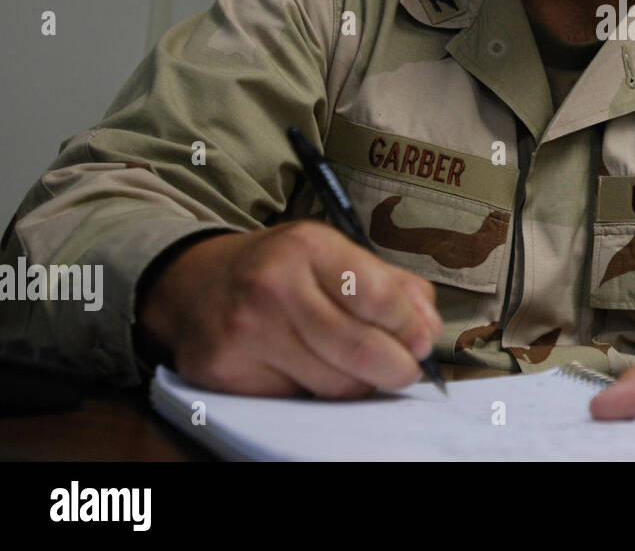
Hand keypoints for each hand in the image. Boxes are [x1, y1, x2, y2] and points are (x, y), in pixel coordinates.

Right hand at [136, 221, 440, 396]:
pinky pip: (297, 400)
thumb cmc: (280, 270)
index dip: (410, 327)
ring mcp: (245, 332)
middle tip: (405, 370)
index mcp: (308, 247)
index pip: (379, 297)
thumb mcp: (336, 255)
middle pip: (360, 349)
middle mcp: (273, 285)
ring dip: (358, 383)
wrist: (194, 284)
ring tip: (356, 367)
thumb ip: (392, 287)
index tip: (420, 341)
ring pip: (333, 384)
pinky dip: (315, 393)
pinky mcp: (226, 372)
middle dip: (396, 368)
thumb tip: (428, 330)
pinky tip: (310, 371)